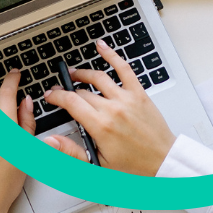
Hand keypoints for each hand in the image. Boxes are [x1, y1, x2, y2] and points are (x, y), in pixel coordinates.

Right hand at [42, 39, 176, 175]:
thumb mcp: (97, 164)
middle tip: (60, 90)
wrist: (161, 160)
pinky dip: (112, 55)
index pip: (71, 102)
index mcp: (101, 126)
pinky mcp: (138, 93)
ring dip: (83, 73)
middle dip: (67, 90)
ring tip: (74, 74)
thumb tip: (51, 141)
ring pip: (98, 77)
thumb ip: (71, 150)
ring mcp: (126, 98)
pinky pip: (124, 69)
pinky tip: (101, 47)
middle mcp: (113, 109)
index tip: (50, 96)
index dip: (57, 97)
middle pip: (82, 92)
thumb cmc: (133, 166)